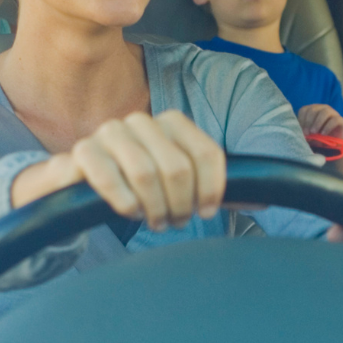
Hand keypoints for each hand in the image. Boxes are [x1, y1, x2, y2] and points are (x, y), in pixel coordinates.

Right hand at [14, 110, 225, 230]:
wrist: (79, 184)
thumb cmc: (136, 185)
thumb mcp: (176, 183)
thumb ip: (213, 188)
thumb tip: (263, 198)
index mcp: (170, 122)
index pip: (206, 153)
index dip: (212, 189)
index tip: (206, 211)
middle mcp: (140, 121)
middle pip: (178, 168)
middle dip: (181, 204)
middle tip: (175, 221)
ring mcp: (109, 133)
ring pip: (145, 173)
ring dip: (153, 207)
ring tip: (154, 220)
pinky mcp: (82, 151)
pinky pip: (108, 176)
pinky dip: (123, 201)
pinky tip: (129, 211)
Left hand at [296, 104, 342, 138]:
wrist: (331, 147)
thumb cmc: (317, 139)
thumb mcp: (308, 135)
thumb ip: (304, 132)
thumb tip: (300, 132)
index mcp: (312, 110)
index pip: (304, 110)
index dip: (302, 120)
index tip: (301, 131)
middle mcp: (322, 108)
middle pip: (313, 109)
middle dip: (308, 122)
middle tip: (308, 133)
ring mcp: (332, 113)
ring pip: (324, 112)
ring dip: (318, 123)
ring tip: (314, 133)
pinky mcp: (341, 120)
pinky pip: (334, 120)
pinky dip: (327, 127)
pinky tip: (323, 134)